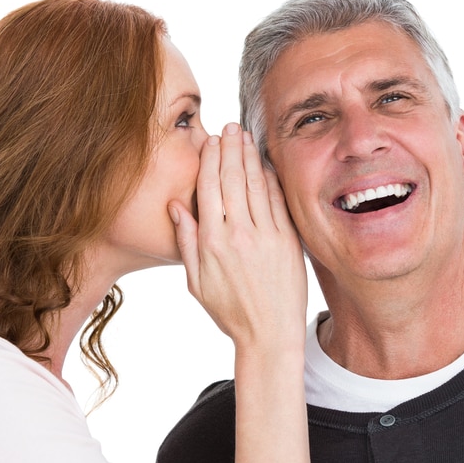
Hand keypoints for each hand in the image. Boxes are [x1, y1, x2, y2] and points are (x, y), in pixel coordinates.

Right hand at [168, 123, 306, 350]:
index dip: (210, 159)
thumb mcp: (196, 281)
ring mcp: (265, 236)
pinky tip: (266, 164)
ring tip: (246, 136)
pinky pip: (278, 201)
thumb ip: (186, 241)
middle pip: (232, 179)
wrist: (269, 335)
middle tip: (230, 127)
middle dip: (230, 148)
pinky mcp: (287, 241)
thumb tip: (176, 205)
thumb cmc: (230, 312)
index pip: (209, 188)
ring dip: (250, 156)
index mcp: (211, 242)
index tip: (211, 141)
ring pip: (256, 184)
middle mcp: (237, 234)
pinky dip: (271, 179)